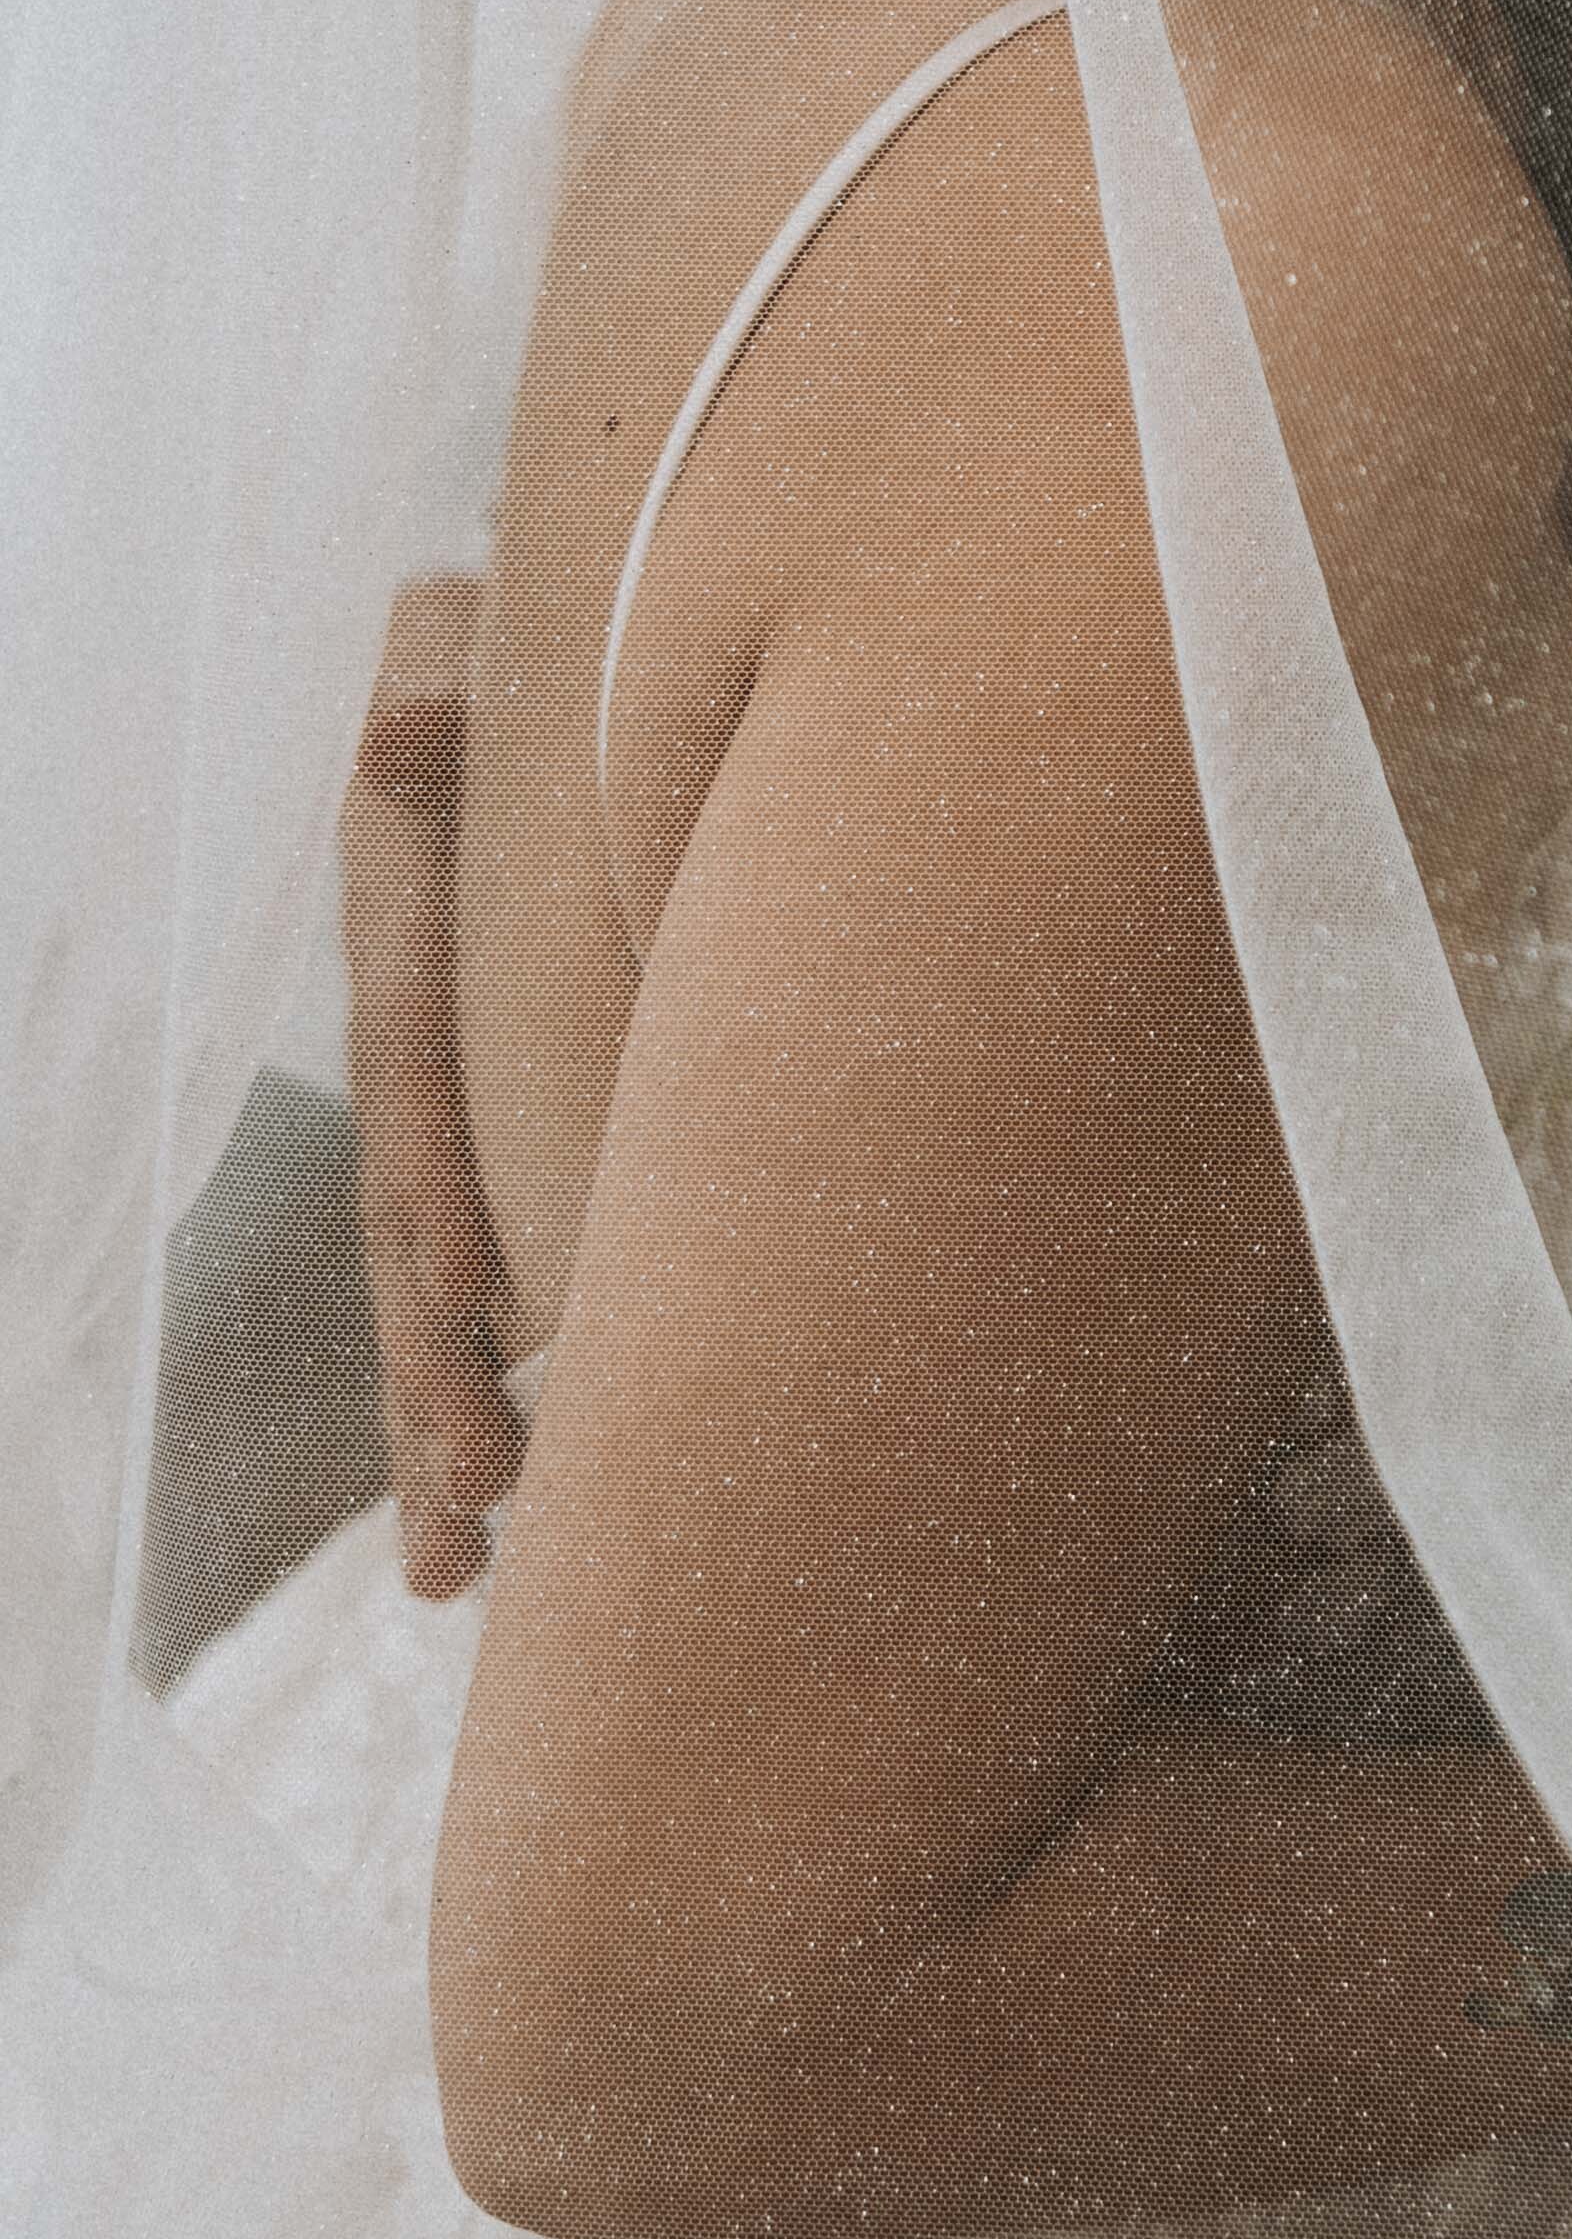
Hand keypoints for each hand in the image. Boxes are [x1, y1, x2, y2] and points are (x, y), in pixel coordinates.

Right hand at [342, 574, 524, 1597]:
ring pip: (425, 1296)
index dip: (447, 1188)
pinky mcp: (482, 1145)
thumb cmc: (497, 666)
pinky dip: (462, 1408)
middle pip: (410, 1227)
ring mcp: (438, 1105)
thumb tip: (408, 708)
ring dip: (435, 1430)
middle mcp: (408, 1044)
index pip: (420, 1085)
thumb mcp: (466, 663)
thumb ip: (440, 700)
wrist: (483, 678)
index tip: (488, 1304)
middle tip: (483, 1496)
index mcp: (407, 937)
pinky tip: (479, 1536)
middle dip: (437, 1366)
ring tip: (451, 1576)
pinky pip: (464, 1296)